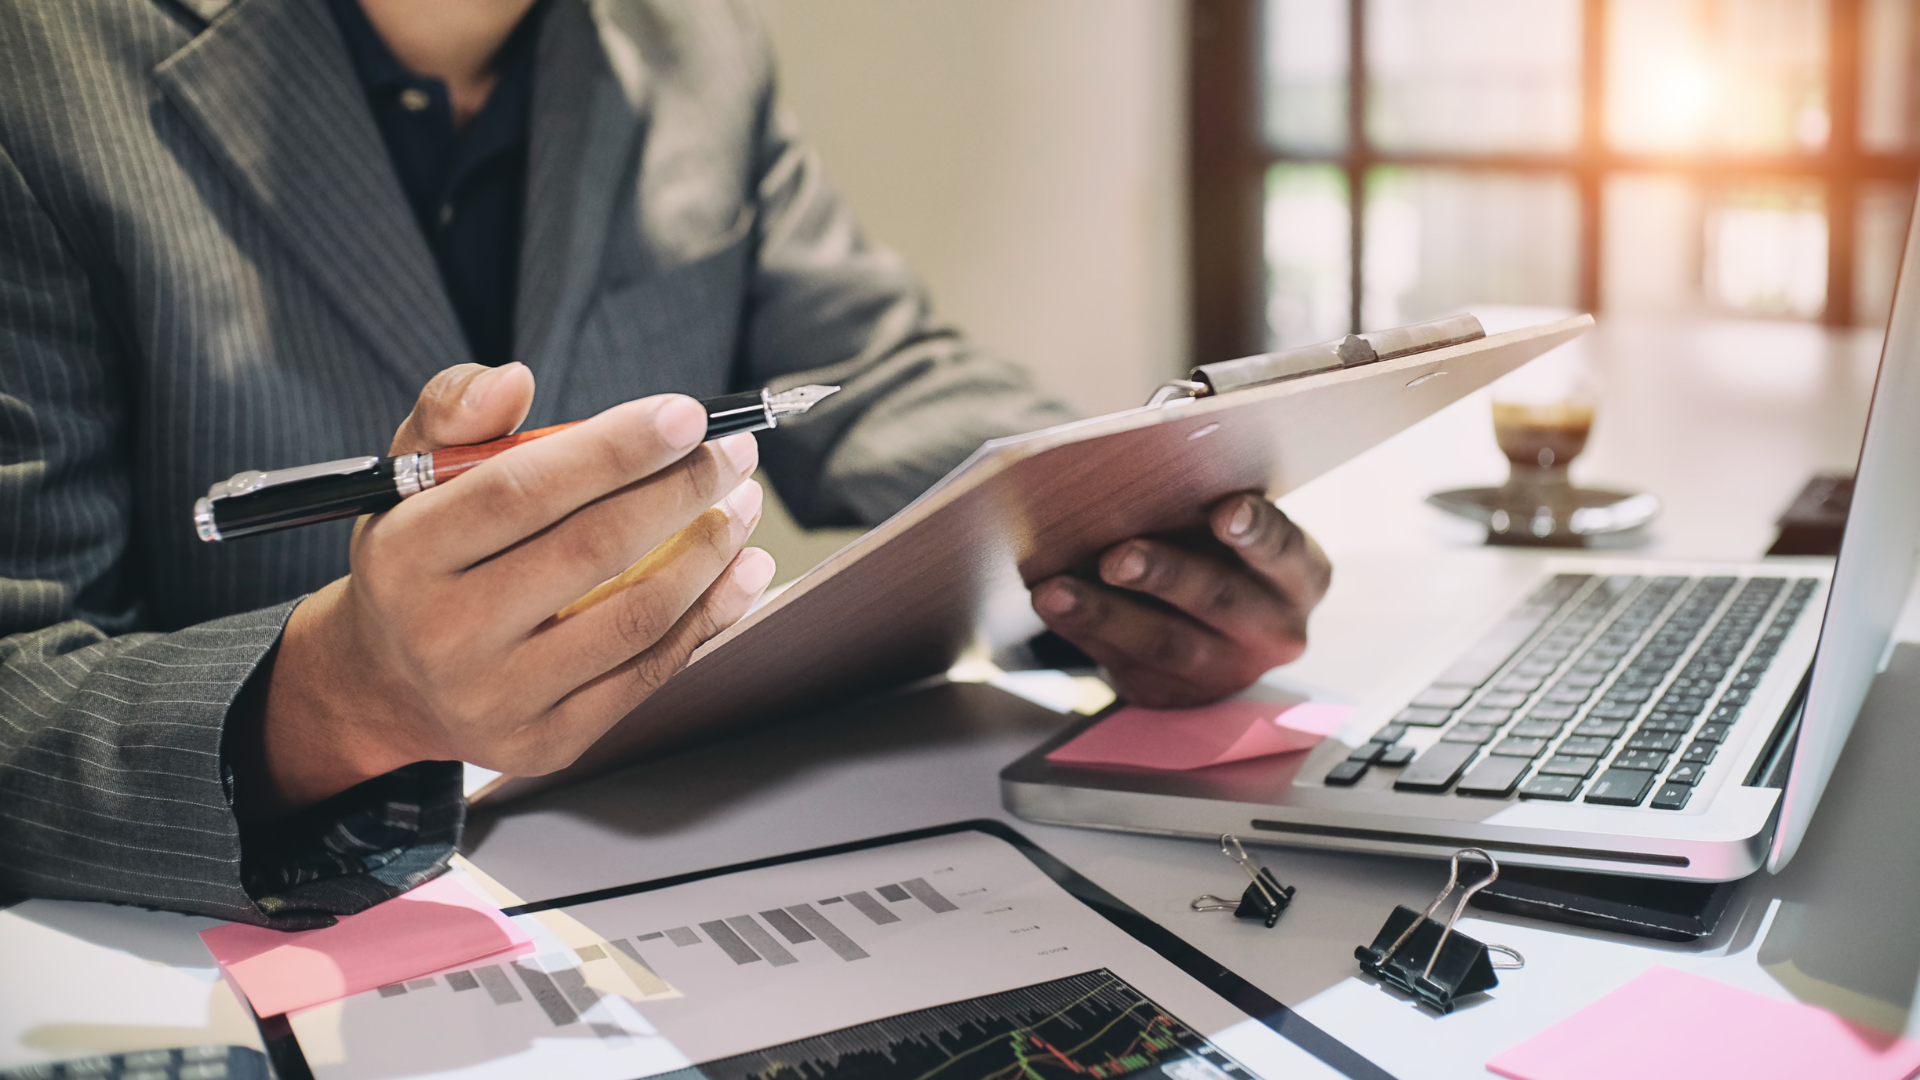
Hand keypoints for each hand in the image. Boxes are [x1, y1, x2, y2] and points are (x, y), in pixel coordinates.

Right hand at [254, 363, 775, 810]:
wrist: (390, 684)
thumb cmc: (420, 559)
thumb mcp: (408, 475)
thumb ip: (455, 411)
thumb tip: (514, 379)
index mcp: (406, 555)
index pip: (521, 490)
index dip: (615, 448)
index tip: (686, 414)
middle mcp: (445, 634)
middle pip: (592, 550)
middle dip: (682, 490)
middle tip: (733, 452)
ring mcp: (499, 697)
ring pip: (636, 617)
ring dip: (710, 552)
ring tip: (743, 504)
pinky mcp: (548, 741)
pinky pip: (650, 673)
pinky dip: (710, 615)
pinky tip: (742, 570)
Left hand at [1028, 494, 1330, 707]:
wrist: (1211, 622)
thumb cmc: (1217, 549)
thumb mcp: (1228, 524)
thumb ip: (1204, 499)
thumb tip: (1140, 465)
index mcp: (1300, 575)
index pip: (1283, 550)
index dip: (1256, 531)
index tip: (1225, 510)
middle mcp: (1274, 630)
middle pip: (1217, 599)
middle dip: (1164, 575)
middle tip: (1117, 556)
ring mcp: (1226, 671)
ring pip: (1164, 644)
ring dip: (1105, 614)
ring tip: (1057, 591)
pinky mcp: (1175, 695)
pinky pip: (1126, 665)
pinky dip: (1084, 632)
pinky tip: (1053, 607)